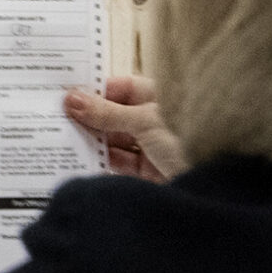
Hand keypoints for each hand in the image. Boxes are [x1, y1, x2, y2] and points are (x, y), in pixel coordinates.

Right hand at [64, 76, 184, 181]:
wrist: (215, 184)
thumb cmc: (191, 140)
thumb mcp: (143, 121)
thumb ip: (106, 112)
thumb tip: (72, 99)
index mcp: (159, 97)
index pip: (119, 88)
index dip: (94, 91)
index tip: (65, 95)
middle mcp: (154, 120)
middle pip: (112, 115)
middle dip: (88, 117)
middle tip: (56, 117)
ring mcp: (150, 147)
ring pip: (112, 140)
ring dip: (91, 140)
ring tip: (61, 138)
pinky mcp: (146, 172)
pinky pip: (117, 163)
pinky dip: (100, 161)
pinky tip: (79, 159)